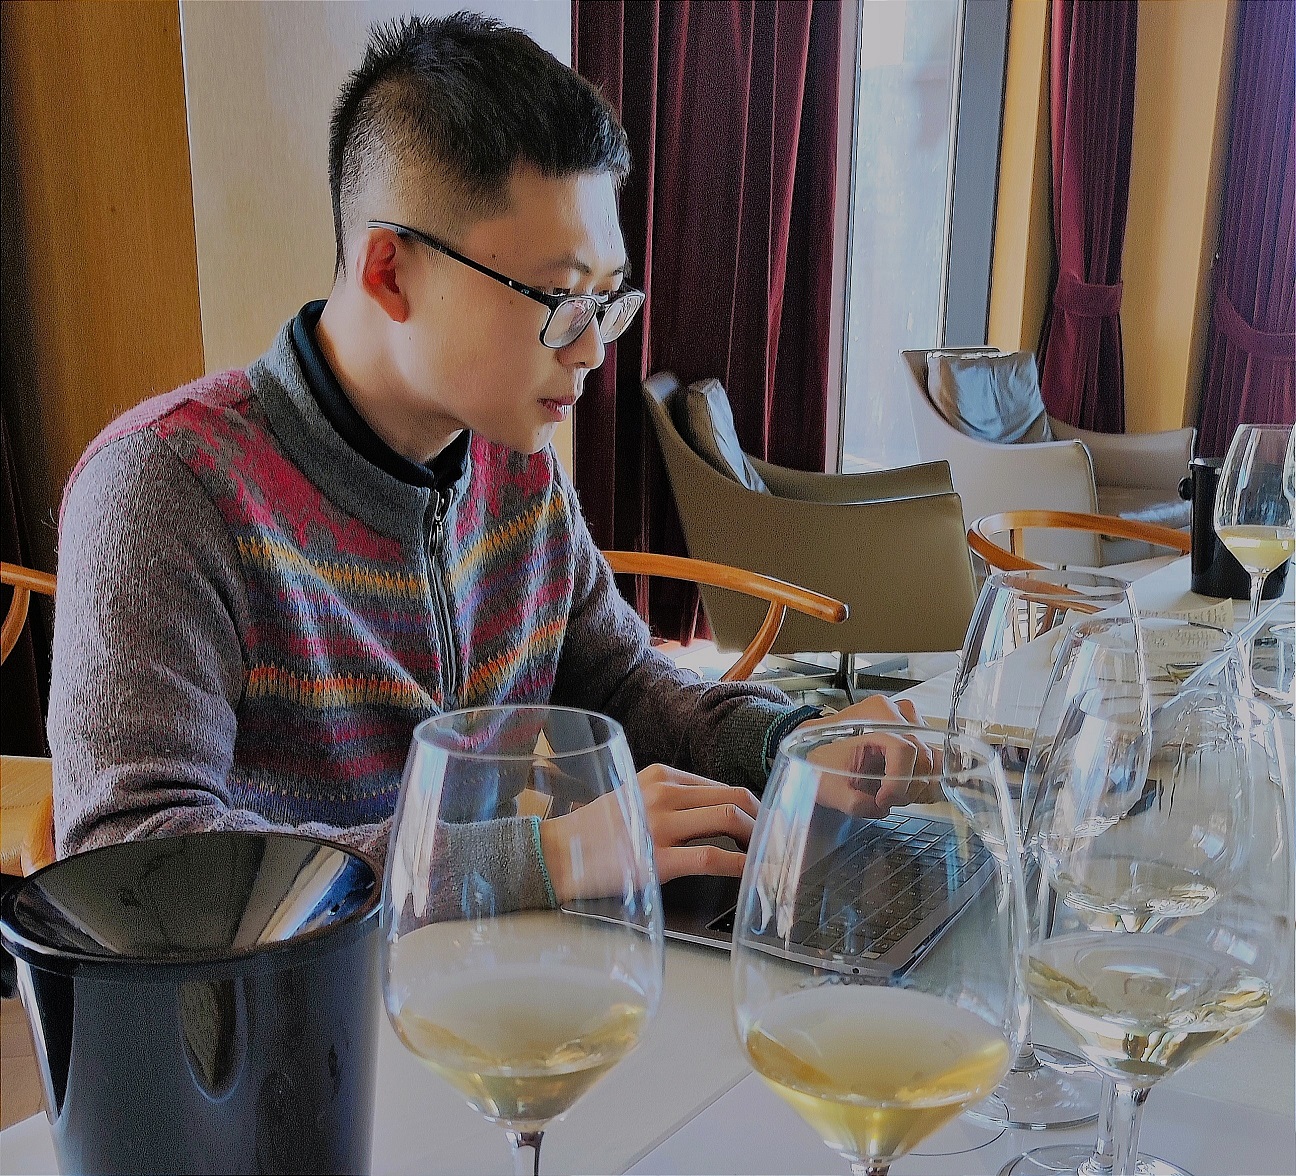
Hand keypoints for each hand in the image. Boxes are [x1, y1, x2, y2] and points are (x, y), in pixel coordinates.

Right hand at [539, 764, 759, 900]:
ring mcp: (661, 825)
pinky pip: (713, 856)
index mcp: (659, 776)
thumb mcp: (633, 798)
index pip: (719, 785)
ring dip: (757, 836)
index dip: (749, 804)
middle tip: (777, 837)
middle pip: (733, 796)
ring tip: (768, 853)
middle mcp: (663, 793)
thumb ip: (668, 799)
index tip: (764, 821)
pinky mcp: (658, 858)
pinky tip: (752, 872)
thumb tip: (712, 812)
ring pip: (729, 818)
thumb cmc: (594, 832)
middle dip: (763, 817)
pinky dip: (740, 863)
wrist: (556, 854)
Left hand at [796, 695, 941, 817]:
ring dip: (916, 786)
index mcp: (872, 714)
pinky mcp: (918, 737)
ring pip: (933, 761)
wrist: (819, 751)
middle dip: (906, 788)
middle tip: (884, 802)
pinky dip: (923, 781)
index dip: (898, 782)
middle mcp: (896, 712)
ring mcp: (911, 723)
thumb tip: (879, 808)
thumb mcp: (829, 785)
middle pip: (923, 757)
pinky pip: (936, 761)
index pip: (904, 750)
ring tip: (891, 795)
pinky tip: (903, 790)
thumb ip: (853, 801)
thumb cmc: (822, 761)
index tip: (884, 801)